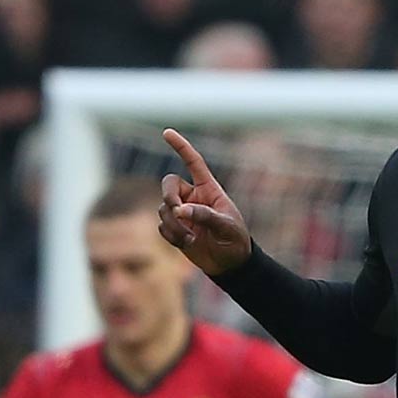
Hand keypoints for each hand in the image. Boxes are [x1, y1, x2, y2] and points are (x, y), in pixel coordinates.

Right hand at [159, 129, 252, 276]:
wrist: (230, 265)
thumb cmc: (235, 241)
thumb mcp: (227, 227)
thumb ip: (205, 216)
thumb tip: (180, 210)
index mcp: (208, 189)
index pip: (193, 163)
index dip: (181, 147)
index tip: (167, 132)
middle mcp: (192, 197)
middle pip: (168, 184)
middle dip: (169, 196)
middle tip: (177, 211)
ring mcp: (182, 213)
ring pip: (164, 209)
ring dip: (174, 224)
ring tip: (191, 239)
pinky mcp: (175, 229)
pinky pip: (162, 226)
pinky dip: (171, 235)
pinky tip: (186, 243)